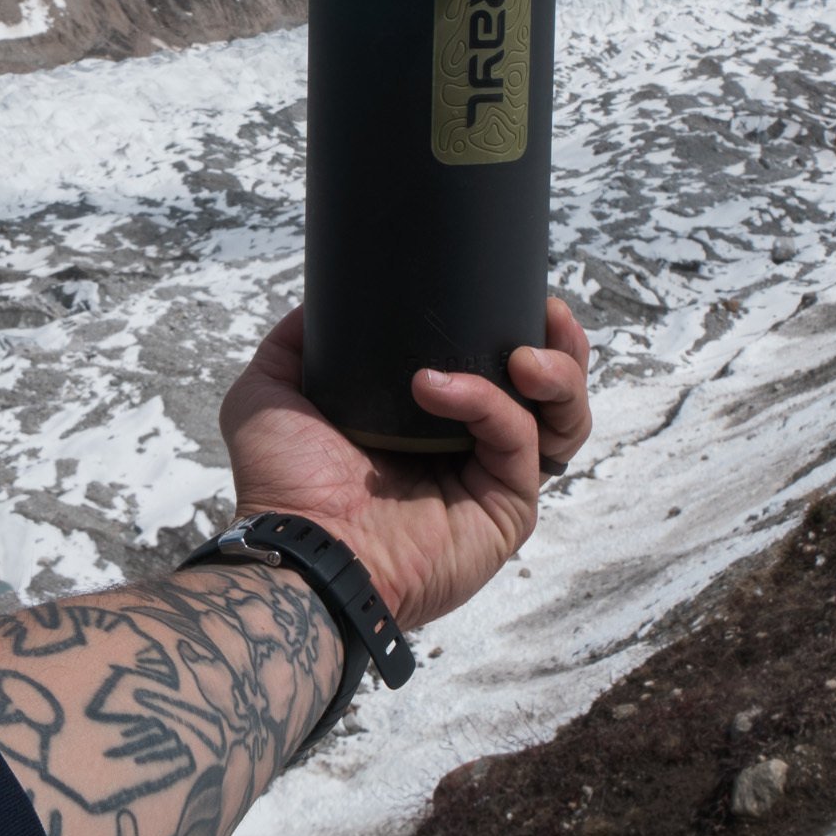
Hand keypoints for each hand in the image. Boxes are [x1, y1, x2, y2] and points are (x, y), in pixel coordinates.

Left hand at [218, 299, 591, 629]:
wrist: (297, 546)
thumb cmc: (283, 483)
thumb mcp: (270, 392)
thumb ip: (296, 342)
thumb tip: (323, 300)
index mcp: (433, 418)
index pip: (498, 365)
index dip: (516, 324)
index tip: (513, 289)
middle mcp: (472, 447)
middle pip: (551, 389)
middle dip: (564, 345)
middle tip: (546, 313)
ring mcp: (494, 481)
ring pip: (564, 420)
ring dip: (559, 374)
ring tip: (522, 355)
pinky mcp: (507, 510)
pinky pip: (521, 443)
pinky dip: (488, 405)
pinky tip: (435, 387)